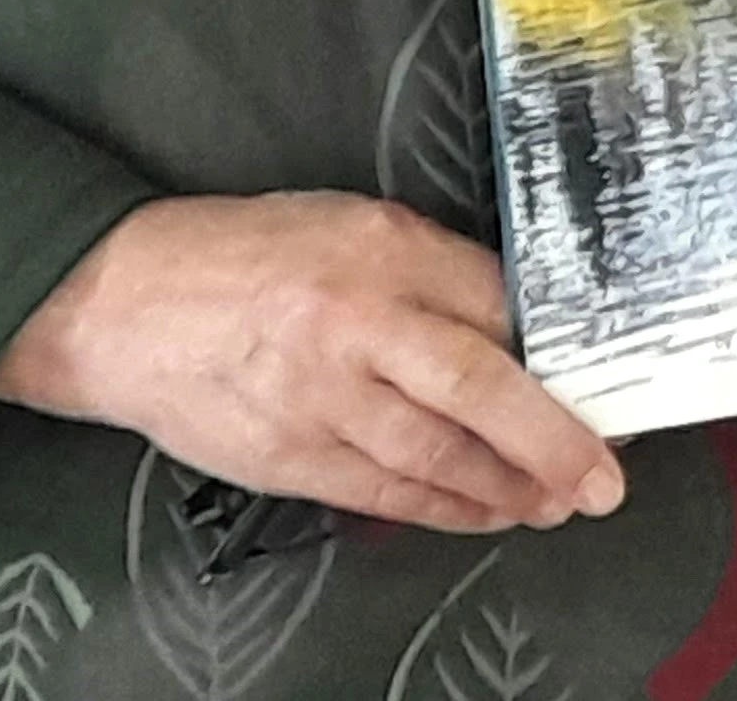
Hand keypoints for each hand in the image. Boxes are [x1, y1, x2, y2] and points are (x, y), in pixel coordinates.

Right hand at [0, 192, 618, 536]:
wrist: (126, 302)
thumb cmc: (253, 254)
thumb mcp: (359, 224)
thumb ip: (438, 269)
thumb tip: (516, 321)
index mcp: (385, 254)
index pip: (499, 304)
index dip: (561, 352)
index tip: (609, 380)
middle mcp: (358, 327)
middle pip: (477, 388)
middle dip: (551, 440)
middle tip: (602, 476)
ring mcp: (320, 398)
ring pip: (433, 455)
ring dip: (506, 488)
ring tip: (556, 503)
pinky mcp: (285, 455)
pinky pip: (380, 491)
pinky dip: (441, 507)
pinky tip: (484, 513)